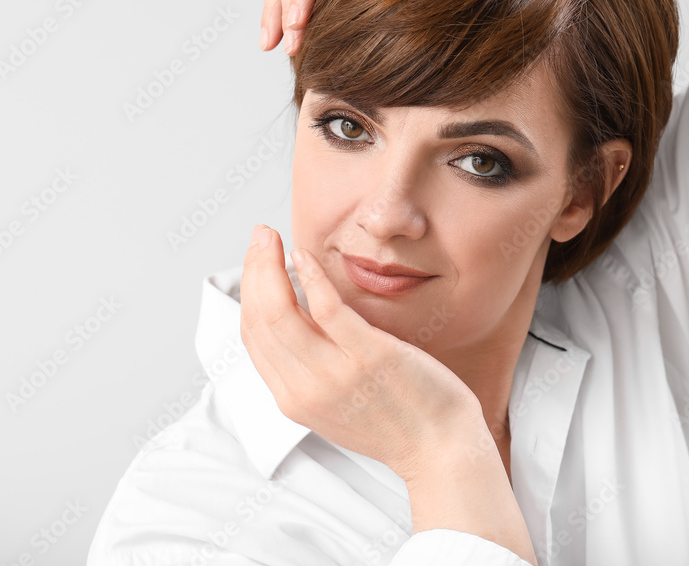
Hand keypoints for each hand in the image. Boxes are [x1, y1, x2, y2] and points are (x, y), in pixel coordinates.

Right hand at [239, 224, 479, 480]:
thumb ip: (311, 370)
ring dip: (269, 266)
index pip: (253, 338)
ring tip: (273, 239)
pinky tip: (306, 255)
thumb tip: (298, 320)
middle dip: (253, 270)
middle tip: (259, 238)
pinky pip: (326, 308)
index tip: (255, 262)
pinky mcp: (369, 356)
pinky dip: (311, 276)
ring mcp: (337, 374)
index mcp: (293, 401)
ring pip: (280, 312)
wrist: (440, 449)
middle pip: (260, 320)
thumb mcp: (336, 404)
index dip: (248, 293)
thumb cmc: (398, 420)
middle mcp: (306, 390)